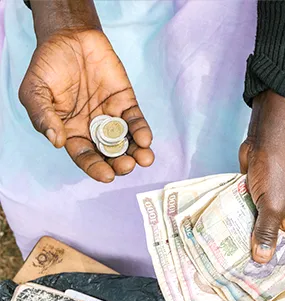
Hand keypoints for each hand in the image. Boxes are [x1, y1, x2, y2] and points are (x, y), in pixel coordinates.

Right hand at [19, 0, 152, 182]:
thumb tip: (56, 141)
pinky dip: (142, 131)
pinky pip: (136, 121)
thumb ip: (42, 116)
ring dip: (137, 152)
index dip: (95, 168)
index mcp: (70, 131)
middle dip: (119, 163)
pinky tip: (145, 140)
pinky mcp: (126, 102)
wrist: (69, 37)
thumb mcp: (35, 91)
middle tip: (126, 166)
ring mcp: (111, 116)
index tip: (106, 176)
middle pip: (109, 154)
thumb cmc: (47, 65)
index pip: (85, 156)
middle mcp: (93, 128)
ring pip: (127, 141)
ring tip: (144, 159)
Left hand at [239, 90, 284, 263]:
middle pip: (278, 241)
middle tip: (245, 273)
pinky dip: (244, 226)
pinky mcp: (261, 199)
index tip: (264, 278)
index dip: (281, 262)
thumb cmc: (277, 170)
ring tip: (234, 261)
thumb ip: (267, 233)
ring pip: (263, 230)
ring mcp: (276, 206)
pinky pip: (253, 218)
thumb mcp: (273, 205)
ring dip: (251, 239)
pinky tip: (230, 240)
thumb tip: (262, 260)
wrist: (264, 139)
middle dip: (263, 252)